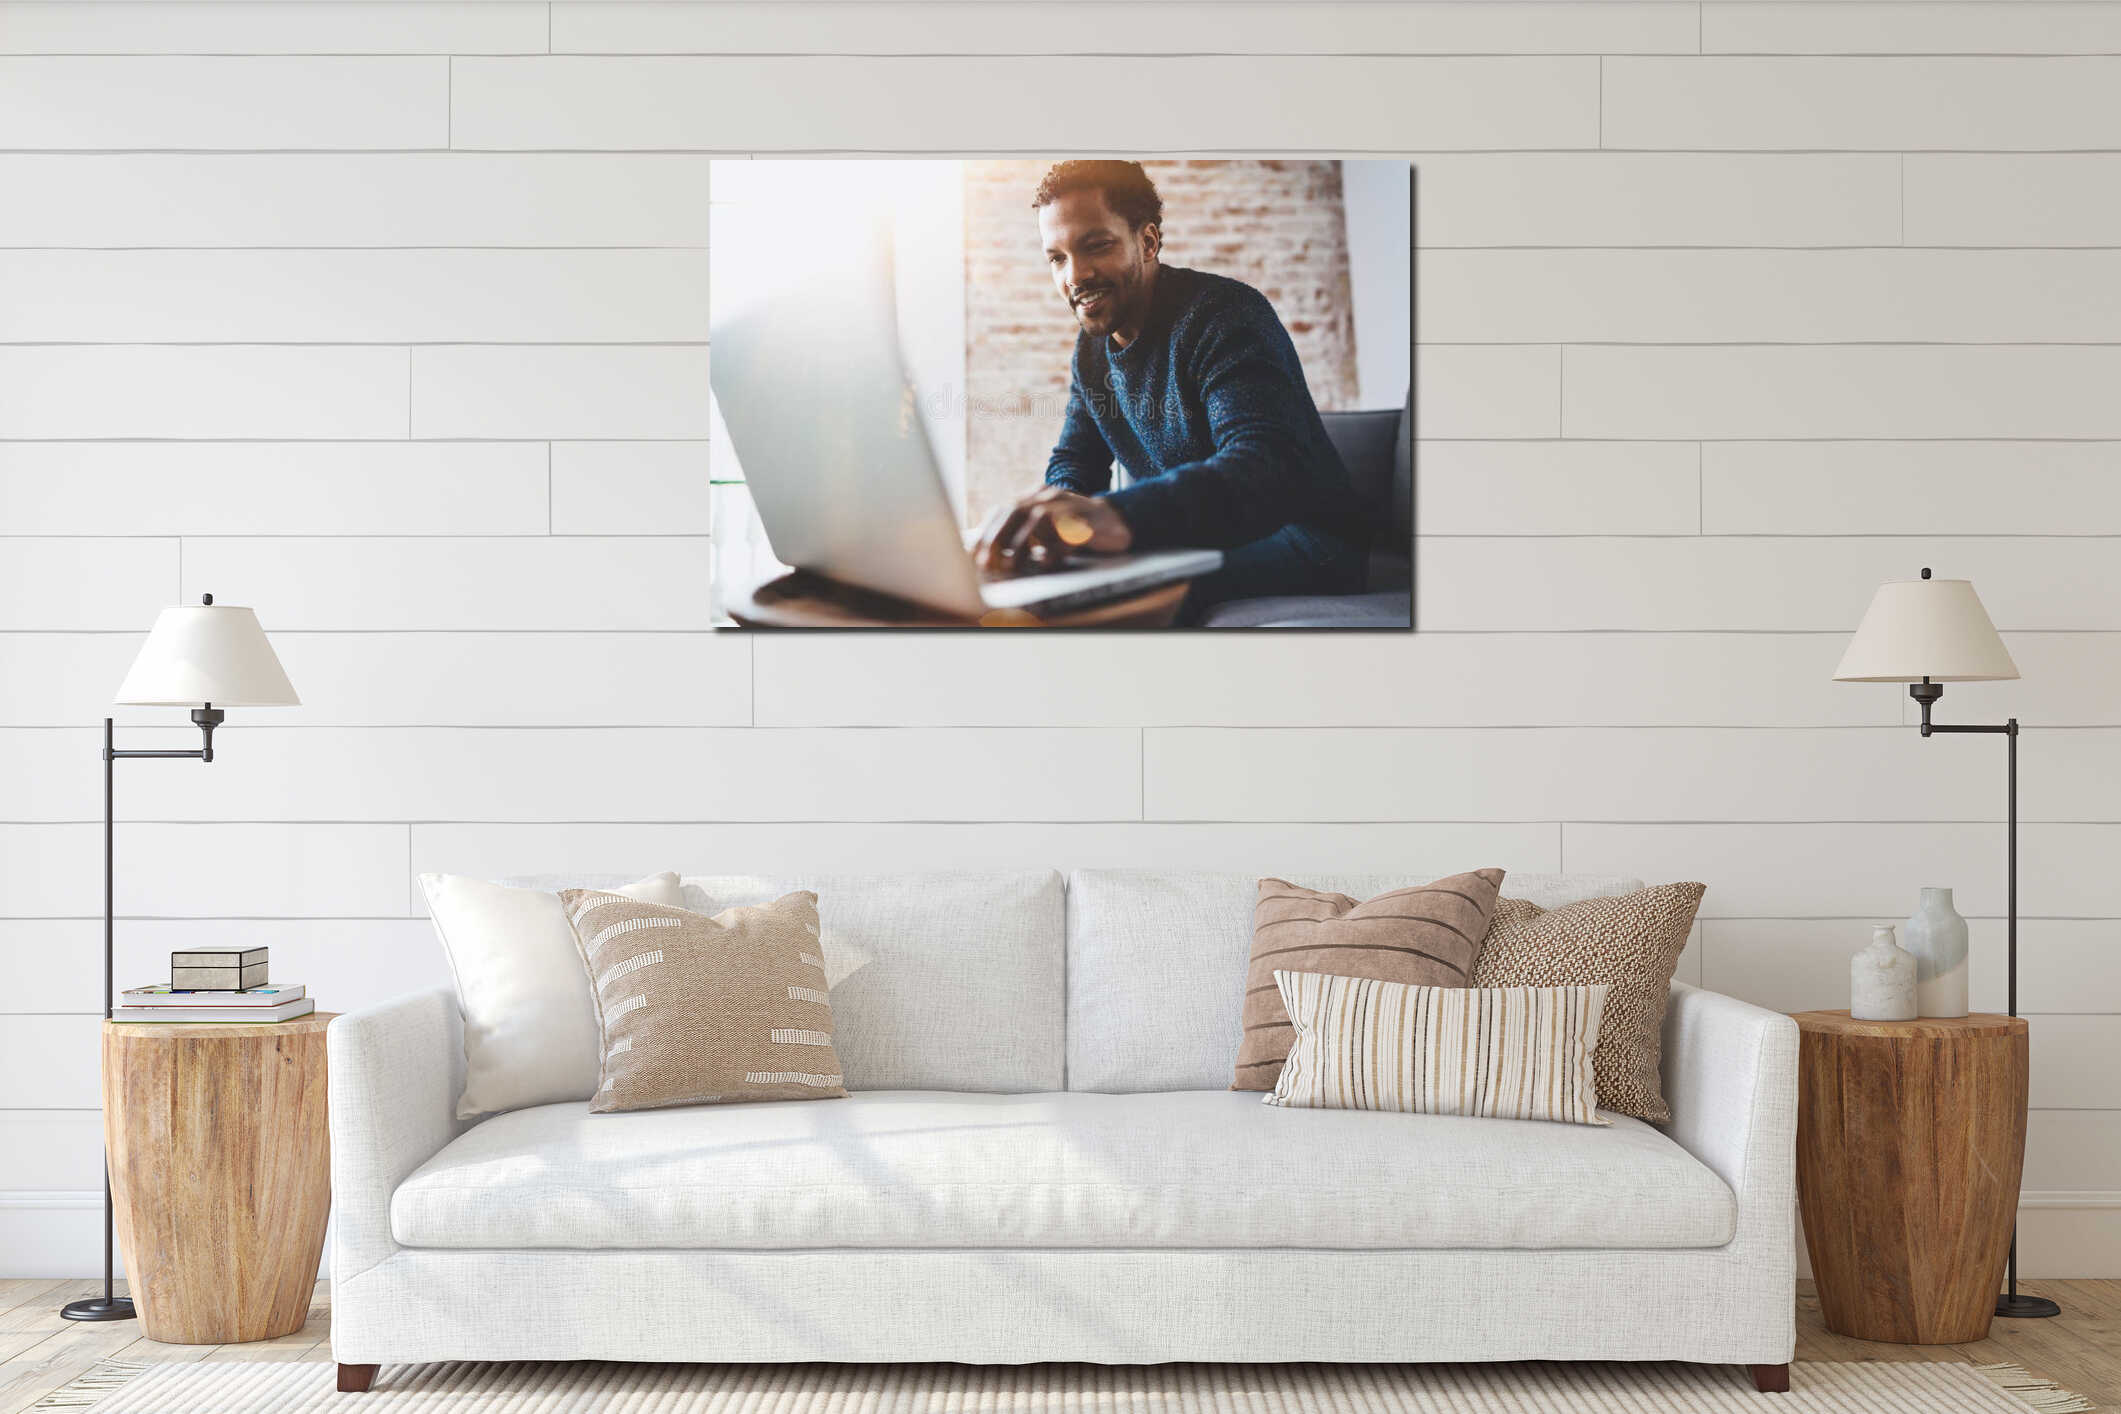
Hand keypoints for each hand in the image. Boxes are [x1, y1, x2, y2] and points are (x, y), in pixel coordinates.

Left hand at [974, 488, 1132, 575]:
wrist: (1118, 519)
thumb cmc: (1074, 527)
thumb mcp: (1045, 524)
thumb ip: (1021, 530)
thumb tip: (989, 554)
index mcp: (1036, 495)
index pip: (1004, 509)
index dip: (987, 532)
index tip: (973, 555)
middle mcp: (1050, 496)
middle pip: (1016, 511)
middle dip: (998, 538)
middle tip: (988, 563)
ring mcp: (1070, 505)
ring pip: (1040, 520)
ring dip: (1022, 545)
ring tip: (1012, 566)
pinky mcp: (1089, 522)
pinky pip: (1068, 533)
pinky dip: (1055, 550)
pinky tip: (1047, 564)